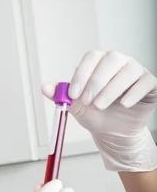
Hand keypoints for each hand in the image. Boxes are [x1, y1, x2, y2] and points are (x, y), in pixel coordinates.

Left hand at [42, 51, 156, 171]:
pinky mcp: (149, 84)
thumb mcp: (76, 107)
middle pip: (111, 60)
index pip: (91, 58)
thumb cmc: (96, 115)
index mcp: (99, 63)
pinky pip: (145, 82)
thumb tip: (45, 87)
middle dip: (96, 81)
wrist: (113, 133)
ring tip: (100, 106)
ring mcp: (136, 71)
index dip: (82, 74)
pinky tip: (123, 105)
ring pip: (128, 71)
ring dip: (111, 90)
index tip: (73, 94)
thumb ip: (62, 96)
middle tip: (87, 101)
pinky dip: (133, 93)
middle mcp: (119, 62)